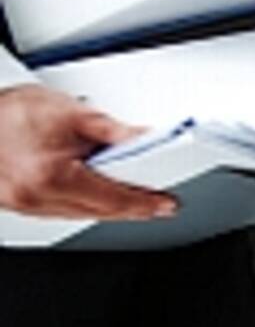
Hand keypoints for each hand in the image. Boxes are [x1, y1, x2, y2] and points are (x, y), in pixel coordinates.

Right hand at [0, 84, 175, 219]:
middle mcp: (38, 198)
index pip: (114, 199)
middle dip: (133, 208)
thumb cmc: (8, 113)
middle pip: (100, 211)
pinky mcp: (18, 205)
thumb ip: (111, 130)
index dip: (145, 203)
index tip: (167, 204)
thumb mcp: (68, 112)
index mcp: (53, 177)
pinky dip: (84, 205)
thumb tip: (145, 139)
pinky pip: (62, 212)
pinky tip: (96, 196)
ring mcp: (26, 205)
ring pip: (82, 214)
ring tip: (135, 198)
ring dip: (109, 208)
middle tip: (158, 203)